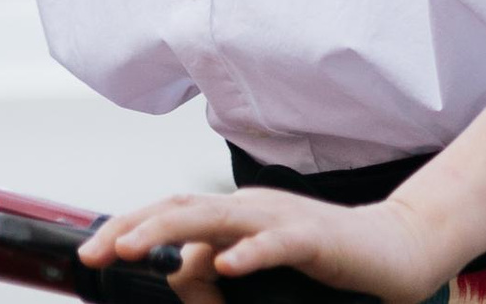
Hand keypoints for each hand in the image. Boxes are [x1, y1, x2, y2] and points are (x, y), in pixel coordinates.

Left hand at [77, 188, 454, 303]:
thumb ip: (215, 278)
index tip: (91, 252)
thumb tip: (176, 275)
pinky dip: (250, 252)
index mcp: (234, 215)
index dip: (127, 227)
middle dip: (133, 227)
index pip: (170, 213)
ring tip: (134, 249)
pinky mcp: (316, 239)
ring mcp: (282, 219)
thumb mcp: (258, 271)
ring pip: (218, 218)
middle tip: (96, 251)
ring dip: (171, 232)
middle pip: (182, 207)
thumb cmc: (324, 261)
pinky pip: (278, 242)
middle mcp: (251, 208)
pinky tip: (226, 265)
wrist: (394, 250)